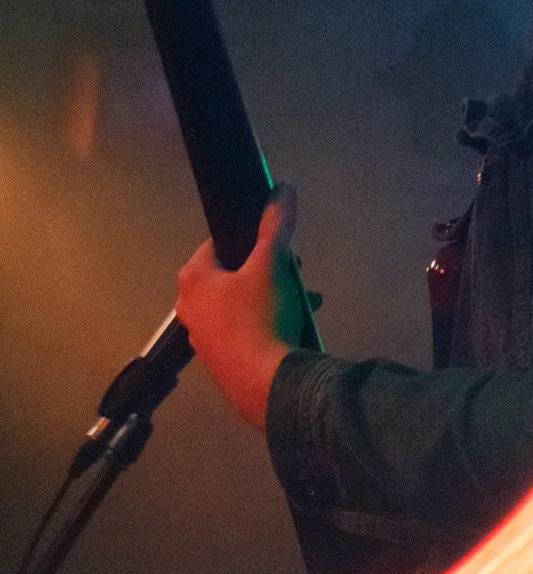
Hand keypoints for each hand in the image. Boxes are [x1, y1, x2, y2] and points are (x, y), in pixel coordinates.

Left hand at [176, 188, 305, 430]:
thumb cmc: (261, 316)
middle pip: (231, 278)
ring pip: (240, 307)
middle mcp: (190, 310)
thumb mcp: (273, 263)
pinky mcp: (222, 365)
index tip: (275, 247)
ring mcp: (204, 341)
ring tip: (302, 302)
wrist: (266, 384)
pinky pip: (246, 334)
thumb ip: (276, 225)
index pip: (217, 244)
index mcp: (193, 280)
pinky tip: (293, 330)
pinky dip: (267, 327)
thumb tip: (282, 189)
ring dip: (271, 300)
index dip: (248, 240)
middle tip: (292, 274)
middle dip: (266, 273)